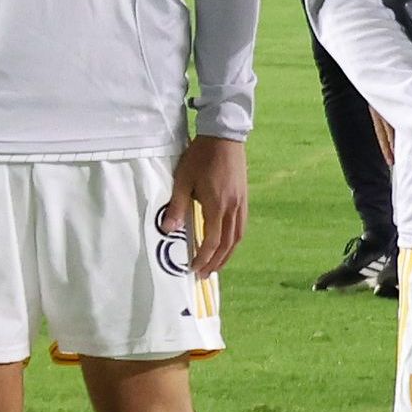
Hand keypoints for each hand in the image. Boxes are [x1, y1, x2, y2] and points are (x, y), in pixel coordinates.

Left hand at [164, 134, 247, 275]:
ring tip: (217, 264)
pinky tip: (227, 243)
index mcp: (217, 206)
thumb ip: (176, 206)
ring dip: (228, 254)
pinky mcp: (244, 198)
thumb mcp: (183, 180)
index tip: (193, 268)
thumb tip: (167, 230)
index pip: (212, 240)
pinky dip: (234, 240)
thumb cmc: (201, 157)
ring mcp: (241, 203)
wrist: (224, 137)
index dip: (203, 257)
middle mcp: (233, 208)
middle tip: (205, 275)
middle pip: (228, 243)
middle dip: (217, 262)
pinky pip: (241, 226)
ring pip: (238, 236)